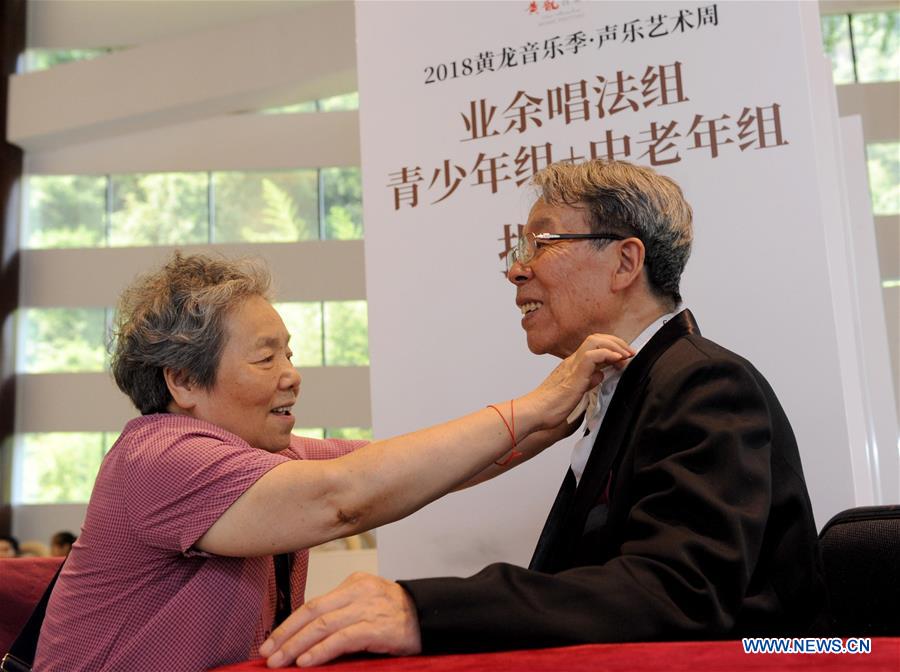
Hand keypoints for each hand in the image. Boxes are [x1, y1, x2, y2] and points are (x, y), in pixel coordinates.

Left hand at [260, 572, 421, 667]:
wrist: (432, 616)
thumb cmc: (400, 616)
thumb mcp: (369, 603)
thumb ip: (343, 611)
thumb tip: (309, 636)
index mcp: (354, 583)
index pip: (314, 603)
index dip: (289, 623)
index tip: (271, 641)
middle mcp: (358, 592)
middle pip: (313, 612)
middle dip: (286, 634)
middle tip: (267, 653)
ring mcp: (367, 608)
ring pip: (322, 625)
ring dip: (296, 645)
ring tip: (279, 661)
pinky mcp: (376, 627)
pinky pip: (342, 638)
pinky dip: (321, 651)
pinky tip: (306, 661)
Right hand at [522, 334, 633, 429]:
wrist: (534, 412)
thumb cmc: (549, 407)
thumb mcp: (575, 393)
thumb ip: (587, 383)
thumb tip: (599, 376)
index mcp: (572, 366)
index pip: (593, 346)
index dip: (611, 347)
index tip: (624, 356)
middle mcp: (572, 362)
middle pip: (596, 338)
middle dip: (616, 342)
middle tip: (630, 353)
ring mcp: (572, 366)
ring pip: (594, 341)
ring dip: (614, 346)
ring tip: (627, 355)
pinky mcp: (574, 375)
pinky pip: (592, 356)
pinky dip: (607, 354)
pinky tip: (617, 360)